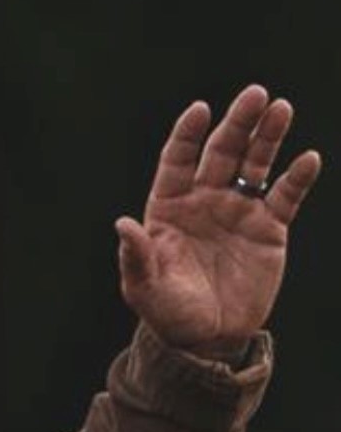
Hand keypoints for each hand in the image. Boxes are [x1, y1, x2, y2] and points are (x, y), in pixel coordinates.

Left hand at [115, 84, 321, 356]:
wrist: (207, 337)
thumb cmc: (168, 311)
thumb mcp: (145, 286)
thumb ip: (136, 255)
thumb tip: (123, 224)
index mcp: (169, 207)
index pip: (177, 160)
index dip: (187, 134)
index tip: (200, 109)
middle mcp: (205, 200)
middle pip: (222, 152)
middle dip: (237, 123)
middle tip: (255, 94)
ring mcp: (238, 211)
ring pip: (255, 165)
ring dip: (268, 136)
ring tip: (281, 108)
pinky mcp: (269, 229)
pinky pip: (285, 196)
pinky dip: (297, 178)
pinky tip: (308, 159)